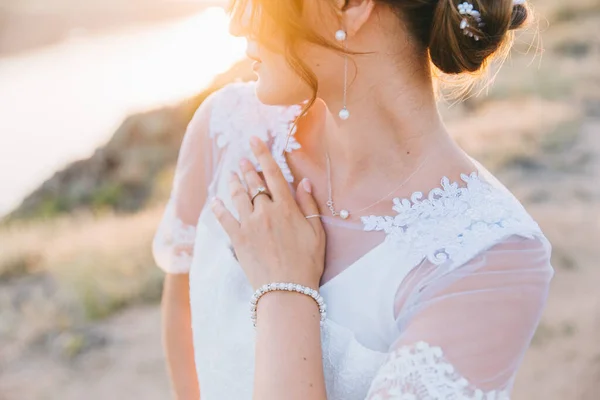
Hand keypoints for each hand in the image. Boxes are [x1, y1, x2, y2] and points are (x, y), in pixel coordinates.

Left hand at [210, 136, 325, 290]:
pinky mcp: (237, 240)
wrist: (287, 290)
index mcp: (286, 207)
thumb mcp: (317, 232)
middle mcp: (265, 211)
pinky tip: (215, 201)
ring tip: (230, 174)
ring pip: (238, 197)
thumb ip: (309, 205)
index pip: (273, 174)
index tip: (255, 140)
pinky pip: (224, 219)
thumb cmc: (307, 263)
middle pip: (253, 183)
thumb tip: (303, 181)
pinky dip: (218, 208)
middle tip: (241, 159)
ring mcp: (249, 225)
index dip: (263, 154)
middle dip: (247, 168)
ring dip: (233, 183)